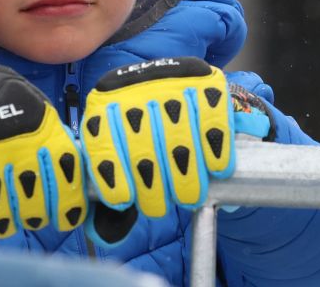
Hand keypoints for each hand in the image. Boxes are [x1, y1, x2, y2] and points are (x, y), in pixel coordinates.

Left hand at [80, 56, 272, 245]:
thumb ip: (115, 194)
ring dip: (186, 178)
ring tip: (188, 194)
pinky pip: (213, 125)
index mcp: (103, 106)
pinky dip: (216, 153)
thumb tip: (103, 235)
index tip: (125, 201)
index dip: (114, 181)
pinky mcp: (206, 84)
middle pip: (143, 151)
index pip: (103, 148)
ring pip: (179, 142)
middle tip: (161, 205)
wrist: (176, 87)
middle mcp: (133, 90)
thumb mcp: (123, 157)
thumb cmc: (145, 135)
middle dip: (153, 189)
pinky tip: (215, 167)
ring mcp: (170, 84)